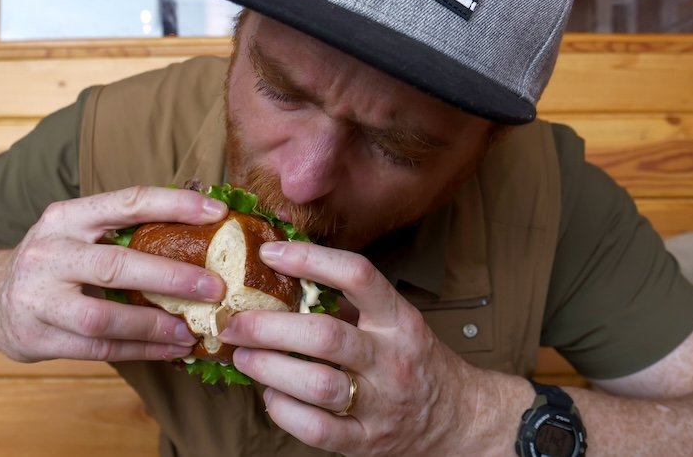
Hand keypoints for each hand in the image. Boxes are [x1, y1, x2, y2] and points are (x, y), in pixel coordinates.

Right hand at [0, 186, 227, 362]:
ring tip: (193, 330)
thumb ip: (123, 232)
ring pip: (104, 318)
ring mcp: (38, 299)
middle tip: (214, 287)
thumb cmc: (52, 262)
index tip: (216, 213)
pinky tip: (170, 349)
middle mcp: (48, 254)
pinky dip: (140, 350)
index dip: (174, 205)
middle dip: (171, 277)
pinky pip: (98, 349)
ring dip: (155, 326)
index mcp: (66, 218)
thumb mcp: (76, 233)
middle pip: (116, 266)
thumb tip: (200, 235)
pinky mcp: (37, 338)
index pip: (126, 202)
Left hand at [218, 241, 492, 455]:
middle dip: (269, 326)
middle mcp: (392, 359)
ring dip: (270, 368)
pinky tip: (270, 396)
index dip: (310, 260)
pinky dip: (284, 412)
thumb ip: (349, 303)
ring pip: (318, 384)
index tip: (270, 254)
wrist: (458, 418)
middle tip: (233, 319)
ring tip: (244, 355)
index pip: (358, 276)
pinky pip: (318, 429)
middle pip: (325, 336)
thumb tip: (281, 276)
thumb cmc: (415, 361)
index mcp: (399, 320)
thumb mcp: (395, 322)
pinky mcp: (367, 441)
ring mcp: (381, 403)